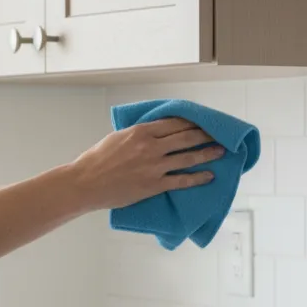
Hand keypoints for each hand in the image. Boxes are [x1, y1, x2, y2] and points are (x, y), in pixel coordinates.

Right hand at [69, 118, 222, 210]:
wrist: (86, 182)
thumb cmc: (97, 159)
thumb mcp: (118, 137)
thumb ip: (139, 134)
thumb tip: (155, 132)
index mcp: (141, 131)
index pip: (175, 123)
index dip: (192, 122)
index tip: (203, 122)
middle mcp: (151, 146)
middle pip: (186, 137)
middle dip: (205, 135)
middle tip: (218, 134)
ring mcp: (154, 166)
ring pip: (188, 157)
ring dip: (207, 153)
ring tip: (220, 151)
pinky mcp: (155, 184)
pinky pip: (182, 180)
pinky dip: (198, 178)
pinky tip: (209, 176)